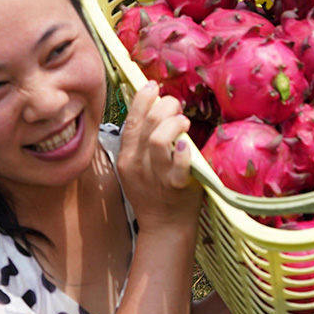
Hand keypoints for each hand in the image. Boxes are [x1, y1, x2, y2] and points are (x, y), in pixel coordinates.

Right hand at [117, 81, 202, 231]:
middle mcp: (138, 165)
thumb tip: (152, 108)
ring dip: (173, 123)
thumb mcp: (137, 167)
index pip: (131, 121)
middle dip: (164, 106)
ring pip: (158, 140)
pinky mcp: (176, 187)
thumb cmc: (154, 194)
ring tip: (183, 122)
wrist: (164, 227)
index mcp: (127, 158)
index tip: (152, 86)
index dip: (142, 99)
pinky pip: (178, 167)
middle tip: (175, 106)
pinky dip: (183, 152)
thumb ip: (141, 142)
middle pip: (147, 124)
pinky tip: (187, 144)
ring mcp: (156, 177)